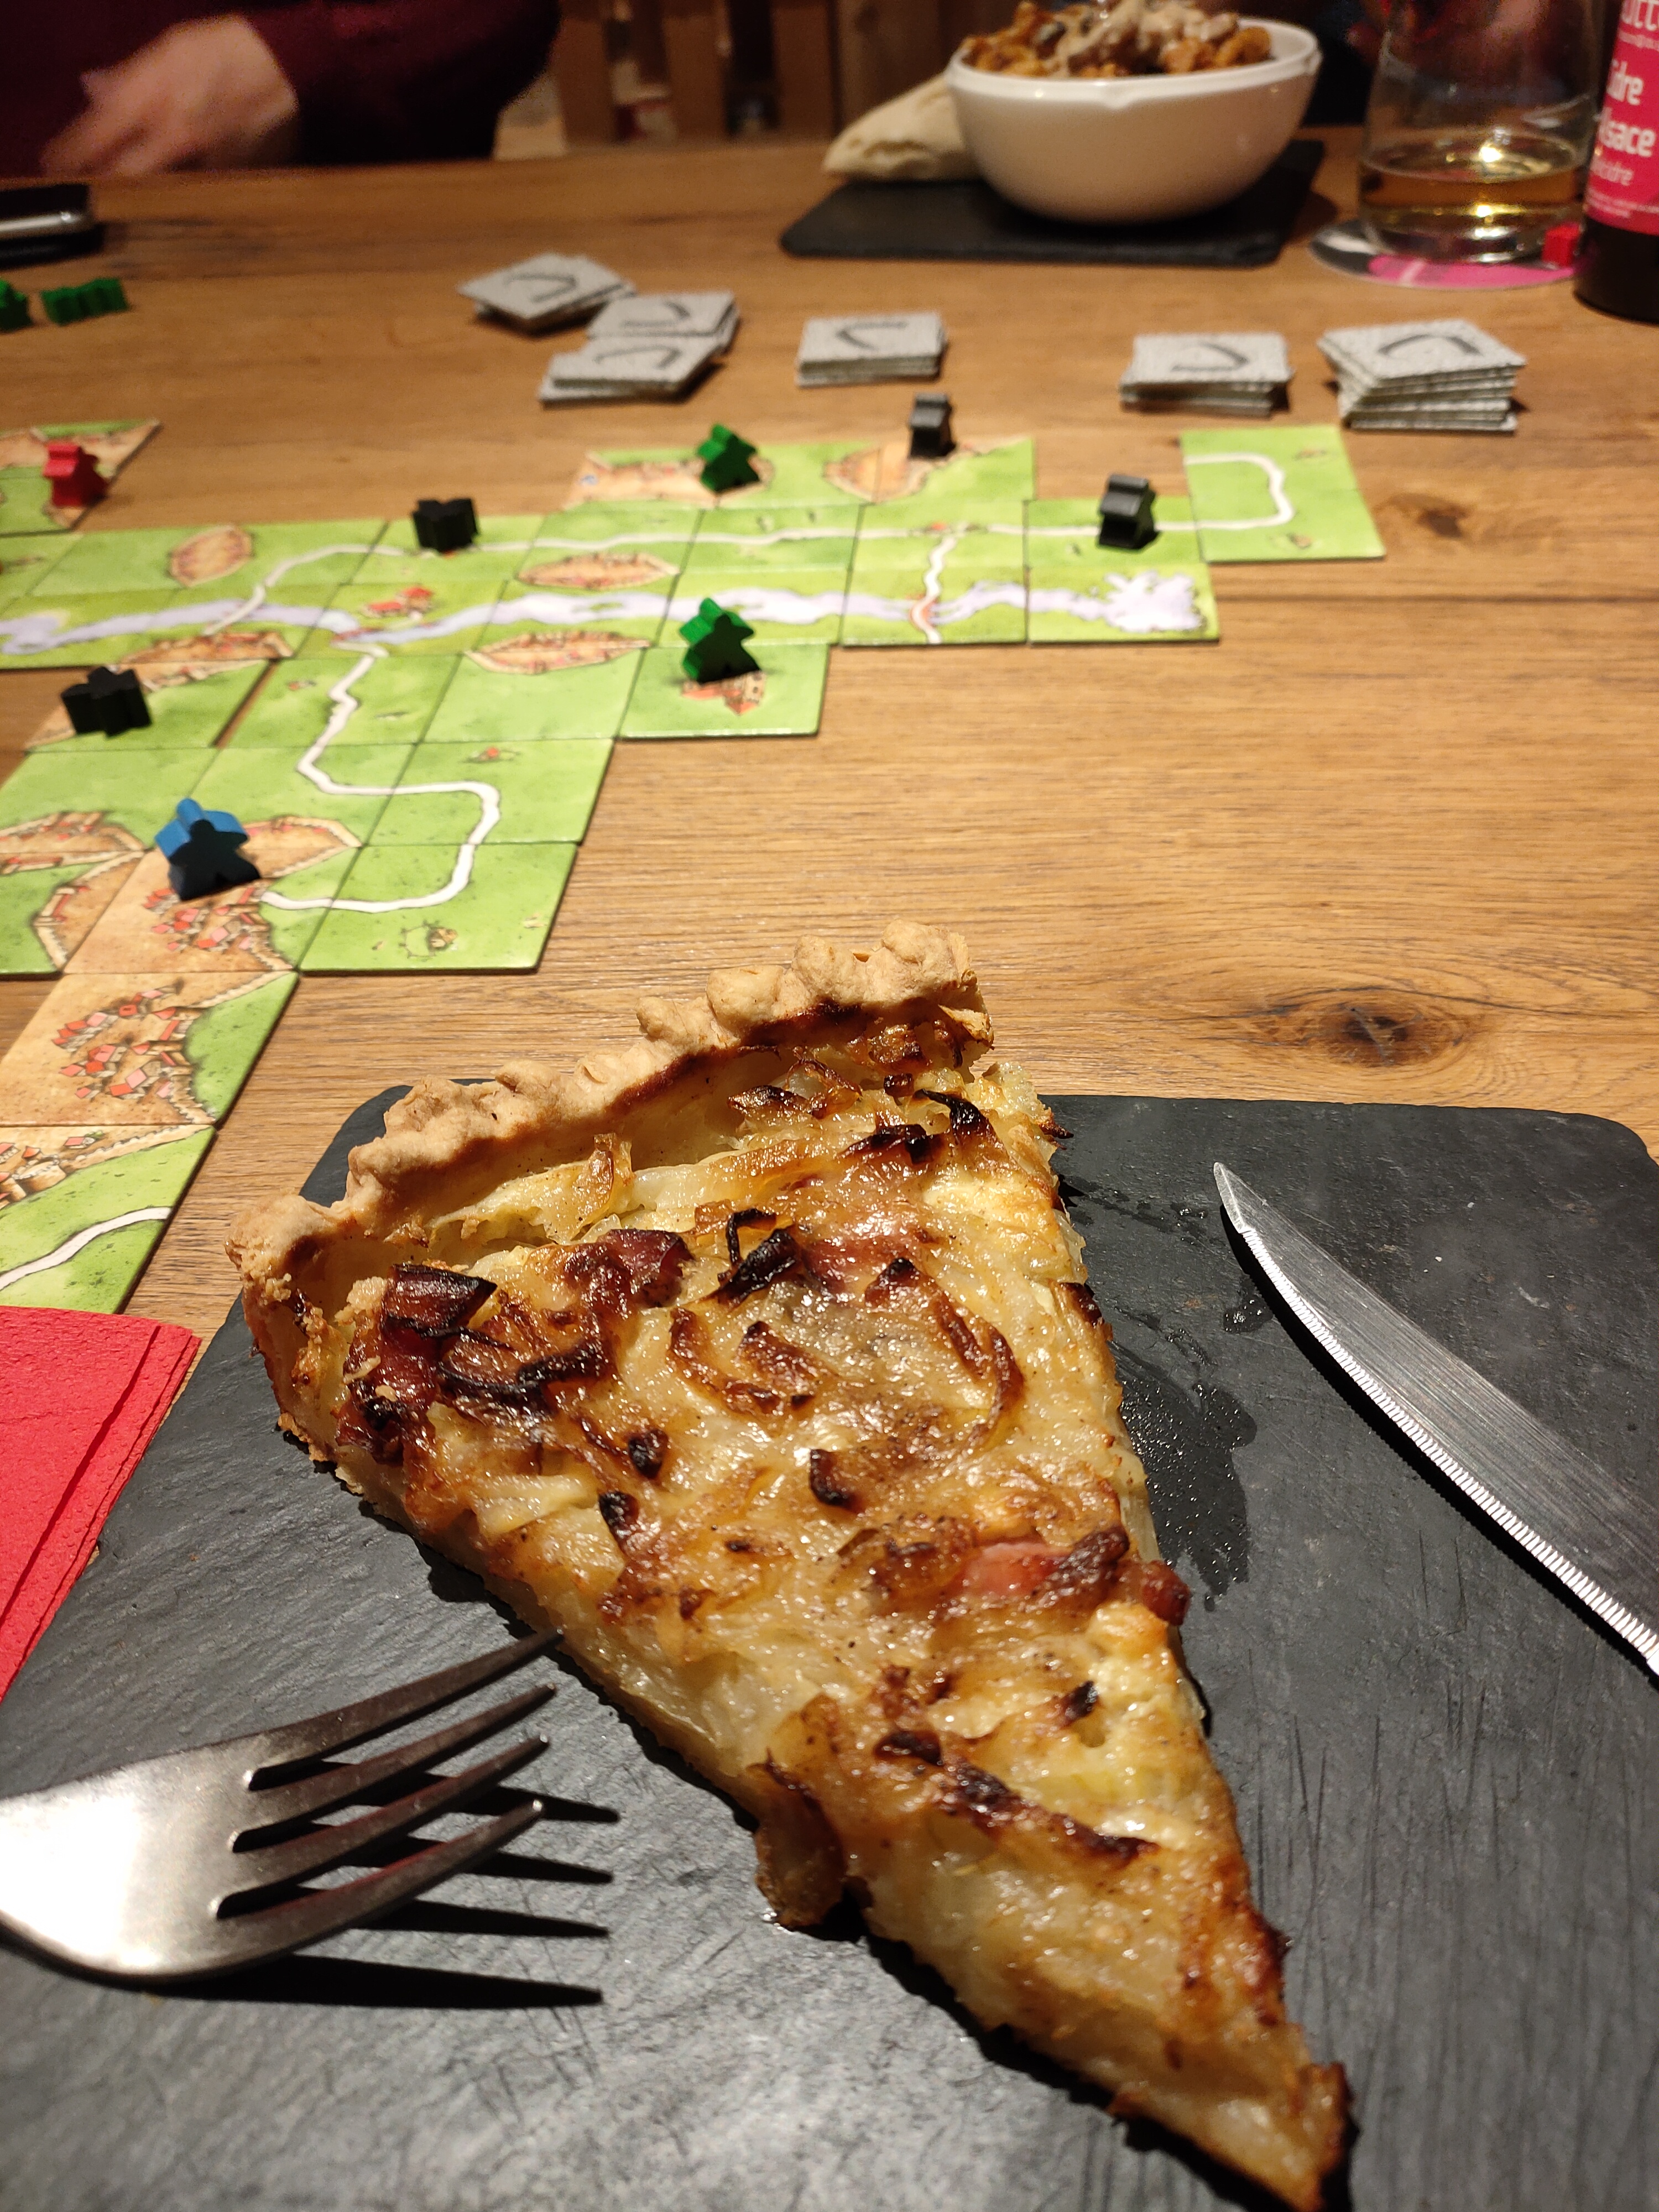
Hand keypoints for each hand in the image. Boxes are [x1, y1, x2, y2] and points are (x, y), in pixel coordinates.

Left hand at [41, 17, 300, 176]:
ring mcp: (207, 164)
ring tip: (134, 193)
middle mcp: (176, 136)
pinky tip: (188, 188)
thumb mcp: (167, 49)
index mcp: (154, 98)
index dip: (70, 155)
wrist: (289, 67)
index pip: (97, 135)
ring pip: (163, 191)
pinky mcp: (234, 181)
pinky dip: (189, 191)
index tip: (53, 167)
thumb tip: (93, 89)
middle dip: (103, 183)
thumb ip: (127, 75)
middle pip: (125, 176)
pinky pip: (201, 192)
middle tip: (89, 187)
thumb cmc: (225, 51)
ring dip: (145, 193)